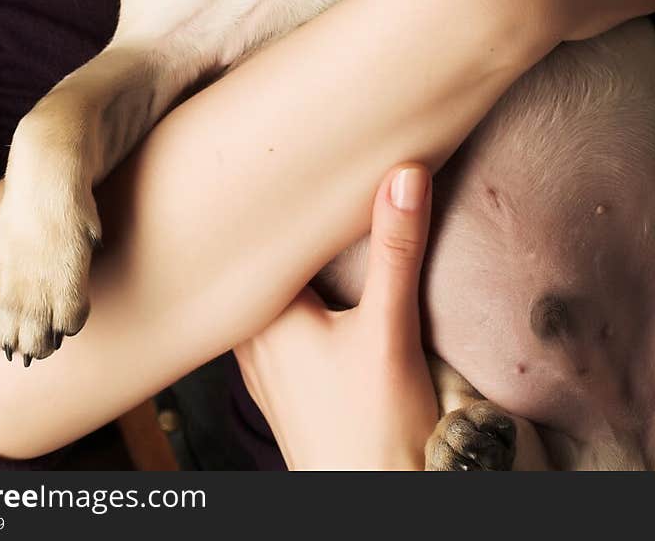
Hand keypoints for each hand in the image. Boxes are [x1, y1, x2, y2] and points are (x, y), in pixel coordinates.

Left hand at [234, 165, 438, 469]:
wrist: (376, 506)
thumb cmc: (373, 429)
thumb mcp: (390, 329)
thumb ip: (395, 250)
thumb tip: (405, 173)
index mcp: (262, 318)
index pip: (252, 238)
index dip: (263, 194)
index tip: (278, 150)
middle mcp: (249, 341)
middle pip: (253, 264)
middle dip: (271, 221)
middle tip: (282, 162)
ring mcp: (262, 368)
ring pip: (261, 295)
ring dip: (280, 259)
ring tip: (293, 207)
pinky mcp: (283, 386)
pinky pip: (272, 323)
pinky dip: (289, 293)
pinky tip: (308, 281)